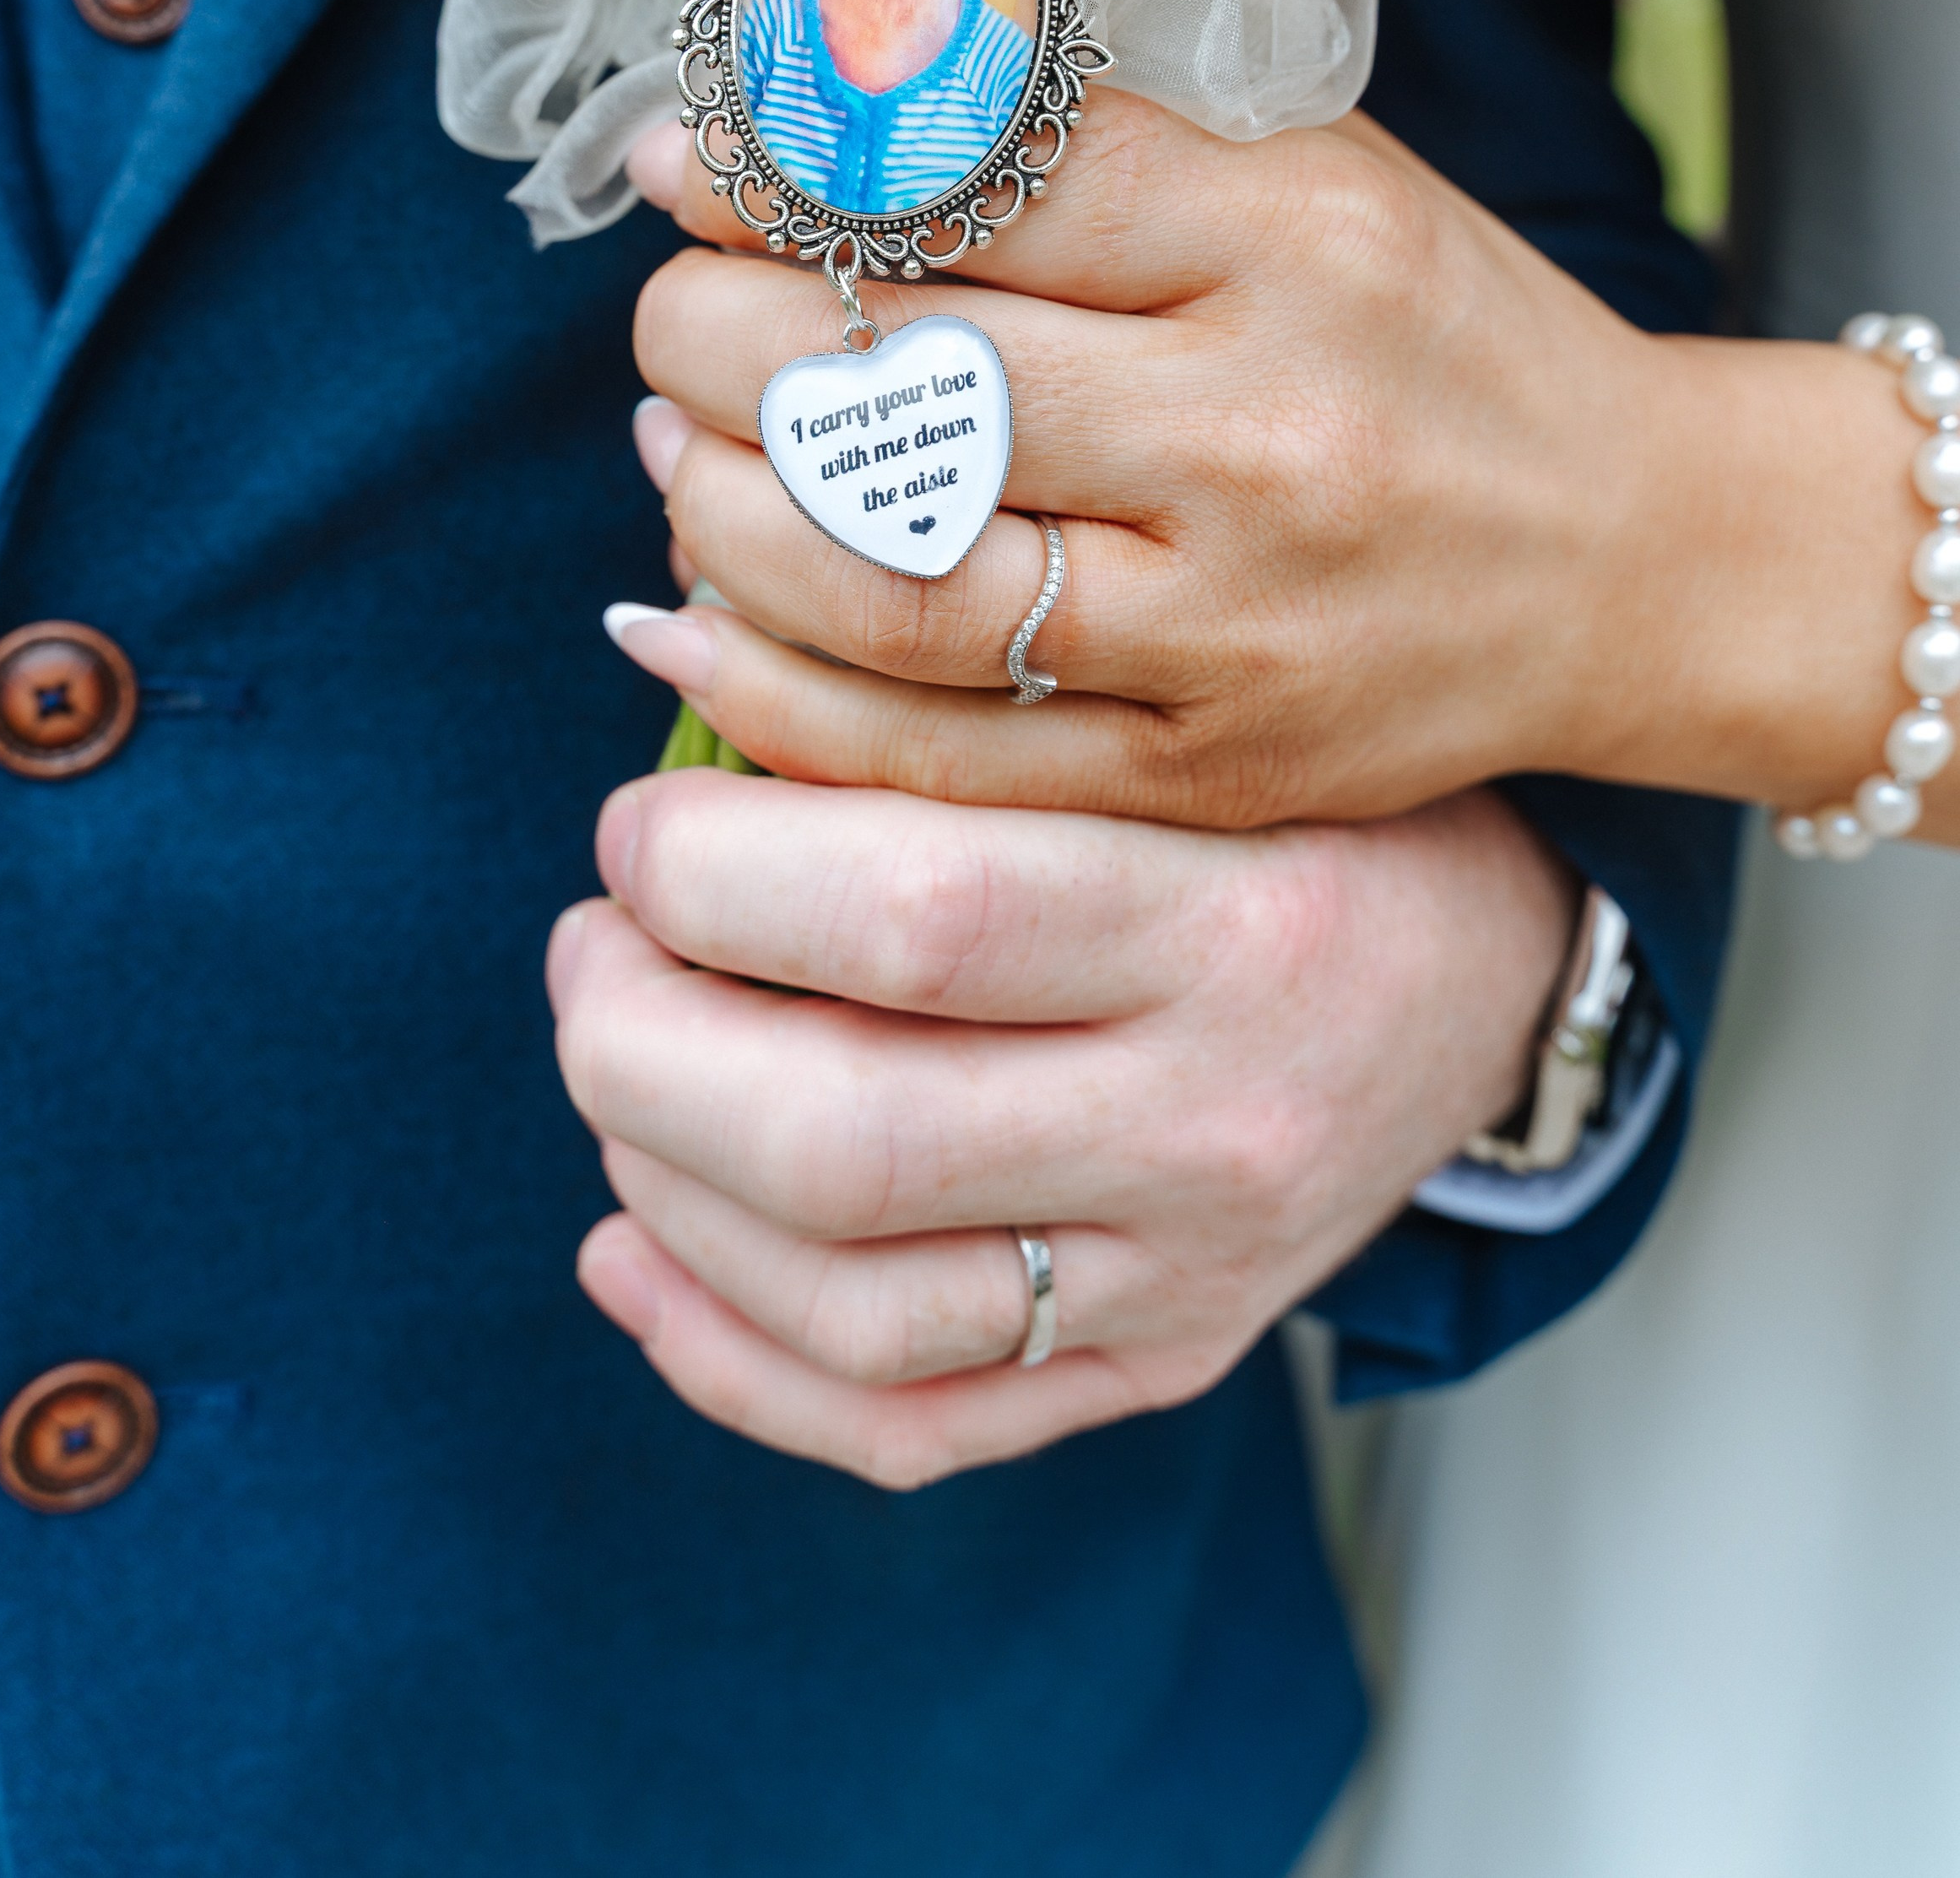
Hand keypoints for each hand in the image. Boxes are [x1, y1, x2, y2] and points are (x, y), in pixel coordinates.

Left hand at [550, 770, 1576, 1485]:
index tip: (641, 822)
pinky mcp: (1157, 1362)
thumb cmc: (1303, 803)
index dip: (708, 869)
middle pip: (842, 1140)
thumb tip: (670, 663)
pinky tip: (634, 1251)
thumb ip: (952, 717)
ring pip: (845, 1304)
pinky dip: (724, 1356)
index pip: (914, 916)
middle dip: (635, 1038)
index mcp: (1230, 919)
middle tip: (598, 941)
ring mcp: (1186, 1274)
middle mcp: (1212, 1122)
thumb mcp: (1167, 721)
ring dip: (659, 1184)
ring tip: (616, 1067)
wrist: (1492, 977)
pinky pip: (903, 1427)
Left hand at [613, 90, 1929, 827]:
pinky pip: (934, 754)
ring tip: (672, 444)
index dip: (788, 167)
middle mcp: (1259, 439)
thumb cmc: (1435, 341)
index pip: (983, 185)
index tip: (677, 159)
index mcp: (1295, 242)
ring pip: (889, 583)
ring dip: (721, 506)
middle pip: (908, 387)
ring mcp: (1227, 629)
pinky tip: (682, 610)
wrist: (1629, 558)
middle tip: (668, 314)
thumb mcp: (1308, 175)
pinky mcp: (1201, 772)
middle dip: (719, 341)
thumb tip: (817, 114)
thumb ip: (1087, 145)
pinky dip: (770, 685)